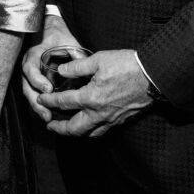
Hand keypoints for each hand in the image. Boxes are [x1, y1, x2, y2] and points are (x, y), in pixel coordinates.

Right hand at [20, 15, 80, 120]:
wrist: (51, 31)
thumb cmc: (59, 36)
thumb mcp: (66, 41)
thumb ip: (74, 53)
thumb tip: (85, 65)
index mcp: (33, 53)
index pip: (29, 68)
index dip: (37, 80)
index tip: (48, 89)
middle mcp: (29, 65)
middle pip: (26, 86)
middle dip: (36, 101)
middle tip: (47, 113)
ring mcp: (30, 75)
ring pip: (29, 93)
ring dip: (37, 107)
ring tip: (48, 118)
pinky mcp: (35, 81)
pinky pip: (35, 94)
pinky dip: (40, 106)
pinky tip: (49, 115)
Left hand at [36, 49, 151, 137]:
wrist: (153, 75)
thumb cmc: (126, 65)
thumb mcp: (98, 59)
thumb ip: (77, 66)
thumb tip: (61, 70)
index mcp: (91, 97)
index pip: (64, 103)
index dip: (49, 101)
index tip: (41, 99)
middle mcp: (99, 113)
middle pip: (74, 128)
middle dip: (59, 128)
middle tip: (49, 124)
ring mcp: (111, 119)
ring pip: (89, 134)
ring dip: (74, 133)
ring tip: (66, 128)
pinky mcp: (121, 120)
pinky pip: (102, 131)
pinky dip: (91, 131)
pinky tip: (88, 125)